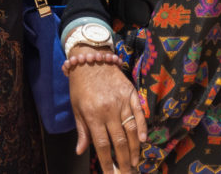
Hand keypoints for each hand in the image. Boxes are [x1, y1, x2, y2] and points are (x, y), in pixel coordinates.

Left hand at [68, 49, 146, 173]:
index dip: (107, 162)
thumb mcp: (76, 107)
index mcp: (92, 114)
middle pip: (120, 141)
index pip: (102, 145)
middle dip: (124, 161)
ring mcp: (121, 102)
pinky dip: (142, 127)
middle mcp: (109, 110)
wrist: (89, 58)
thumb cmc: (80, 85)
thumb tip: (81, 151)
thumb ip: (82, 130)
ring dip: (134, 149)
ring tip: (134, 162)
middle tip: (127, 173)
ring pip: (132, 131)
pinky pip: (139, 113)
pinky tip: (143, 140)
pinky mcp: (131, 93)